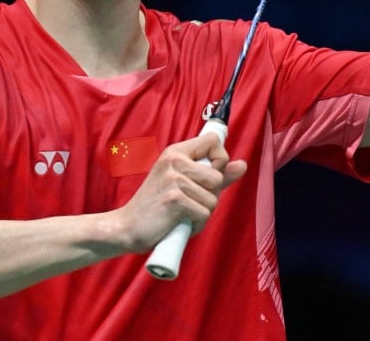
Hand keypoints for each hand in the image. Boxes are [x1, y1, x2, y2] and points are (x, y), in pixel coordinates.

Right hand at [113, 132, 245, 252]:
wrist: (127, 227)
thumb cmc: (157, 206)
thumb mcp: (185, 184)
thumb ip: (215, 173)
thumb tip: (243, 165)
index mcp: (176, 151)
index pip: (213, 141)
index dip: (219, 160)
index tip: (206, 177)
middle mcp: (174, 160)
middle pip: (218, 176)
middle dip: (210, 196)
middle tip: (188, 202)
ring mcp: (174, 178)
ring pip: (213, 198)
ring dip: (202, 213)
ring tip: (182, 214)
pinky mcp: (175, 199)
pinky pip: (204, 213)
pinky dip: (196, 224)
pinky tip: (179, 223)